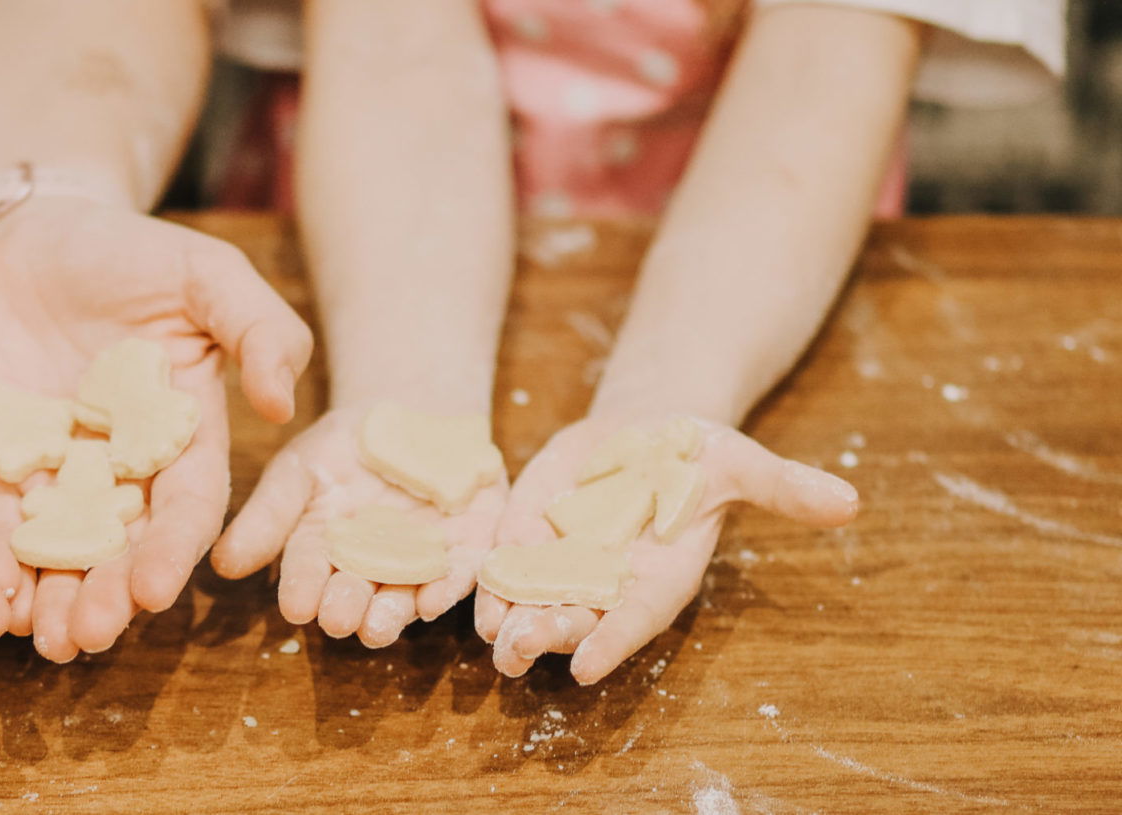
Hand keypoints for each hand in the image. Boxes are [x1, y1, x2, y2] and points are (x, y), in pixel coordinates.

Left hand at [0, 197, 311, 661]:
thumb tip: (283, 404)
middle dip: (101, 597)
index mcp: (177, 441)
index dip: (170, 553)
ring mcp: (46, 474)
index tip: (155, 592)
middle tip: (82, 635)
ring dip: (41, 599)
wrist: (22, 227)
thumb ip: (259, 328)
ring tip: (32, 639)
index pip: (184, 509)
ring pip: (47, 552)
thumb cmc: (125, 249)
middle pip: (114, 549)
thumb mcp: (205, 272)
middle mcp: (114, 473)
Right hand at [212, 405, 504, 646]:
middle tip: (336, 621)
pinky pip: (460, 574)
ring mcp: (421, 561)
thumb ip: (268, 515)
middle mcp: (371, 567)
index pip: (309, 573)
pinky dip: (448, 589)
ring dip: (393, 614)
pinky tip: (435, 601)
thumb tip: (222, 565)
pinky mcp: (467, 550)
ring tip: (376, 627)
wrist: (414, 411)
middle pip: (357, 595)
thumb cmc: (346, 443)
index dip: (302, 590)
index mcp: (324, 551)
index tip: (295, 607)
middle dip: (346, 609)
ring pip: (405, 595)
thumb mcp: (299, 467)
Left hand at [477, 415, 859, 683]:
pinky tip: (473, 602)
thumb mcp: (740, 461)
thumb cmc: (699, 452)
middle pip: (577, 622)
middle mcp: (610, 583)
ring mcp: (565, 566)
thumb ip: (784, 488)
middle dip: (549, 637)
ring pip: (534, 606)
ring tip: (493, 637)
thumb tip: (851, 501)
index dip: (612, 642)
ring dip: (511, 623)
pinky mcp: (529, 539)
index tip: (588, 667)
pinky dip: (490, 589)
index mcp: (661, 577)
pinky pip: (506, 573)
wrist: (648, 430)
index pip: (635, 619)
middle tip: (519, 653)